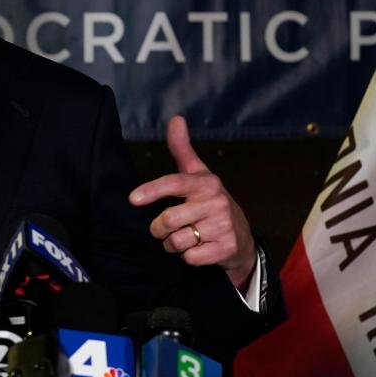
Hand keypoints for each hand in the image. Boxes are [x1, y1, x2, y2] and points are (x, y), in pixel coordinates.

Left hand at [129, 115, 256, 291]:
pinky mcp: (226, 248)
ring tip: (184, 237)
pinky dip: (187, 257)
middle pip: (168, 220)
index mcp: (206, 183)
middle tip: (165, 228)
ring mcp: (223, 226)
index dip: (152, 190)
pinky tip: (198, 249)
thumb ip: (182, 149)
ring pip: (176, 241)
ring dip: (172, 244)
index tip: (133, 199)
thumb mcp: (199, 175)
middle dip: (159, 229)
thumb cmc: (211, 203)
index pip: (174, 183)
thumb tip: (176, 118)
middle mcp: (216, 202)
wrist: (242, 237)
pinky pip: (189, 258)